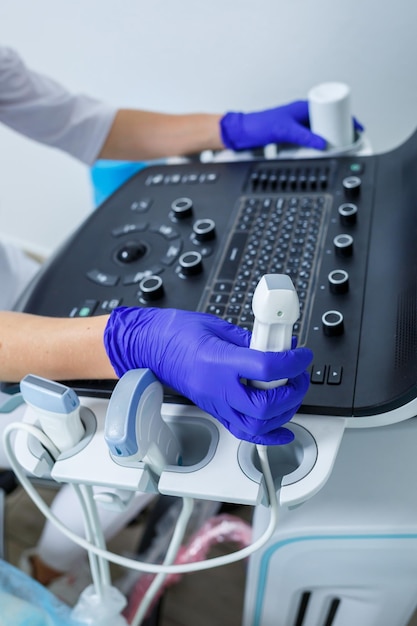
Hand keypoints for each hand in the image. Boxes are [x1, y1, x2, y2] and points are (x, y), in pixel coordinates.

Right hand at [104, 307, 312, 444]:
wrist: (152, 348)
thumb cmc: (177, 334)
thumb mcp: (218, 327)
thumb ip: (249, 340)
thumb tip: (275, 346)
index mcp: (218, 361)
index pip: (265, 367)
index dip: (292, 362)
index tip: (302, 355)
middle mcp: (217, 388)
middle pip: (265, 405)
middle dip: (292, 392)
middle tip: (299, 375)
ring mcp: (216, 404)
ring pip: (257, 425)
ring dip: (284, 413)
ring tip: (292, 393)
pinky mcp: (216, 411)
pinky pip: (244, 432)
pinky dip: (269, 435)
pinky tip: (283, 429)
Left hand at [220, 99, 363, 150]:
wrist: (243, 133)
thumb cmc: (259, 125)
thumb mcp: (285, 130)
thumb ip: (304, 137)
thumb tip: (322, 143)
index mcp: (303, 106)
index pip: (331, 108)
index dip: (346, 116)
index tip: (356, 126)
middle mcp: (302, 114)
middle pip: (328, 120)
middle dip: (340, 129)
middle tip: (349, 138)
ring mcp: (298, 124)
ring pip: (320, 130)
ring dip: (328, 137)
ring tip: (337, 145)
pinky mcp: (293, 134)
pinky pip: (311, 138)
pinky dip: (317, 143)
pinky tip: (320, 150)